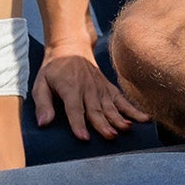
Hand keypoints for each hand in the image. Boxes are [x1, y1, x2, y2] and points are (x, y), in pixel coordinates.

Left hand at [31, 43, 149, 141]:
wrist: (71, 47)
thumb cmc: (54, 69)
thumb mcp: (40, 83)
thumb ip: (42, 104)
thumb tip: (43, 123)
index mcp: (70, 87)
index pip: (74, 108)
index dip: (78, 123)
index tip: (84, 138)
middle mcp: (88, 88)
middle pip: (96, 109)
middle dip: (103, 124)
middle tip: (110, 136)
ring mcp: (101, 88)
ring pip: (111, 106)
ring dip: (119, 118)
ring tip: (127, 129)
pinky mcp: (109, 88)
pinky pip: (122, 100)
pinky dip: (133, 110)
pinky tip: (143, 119)